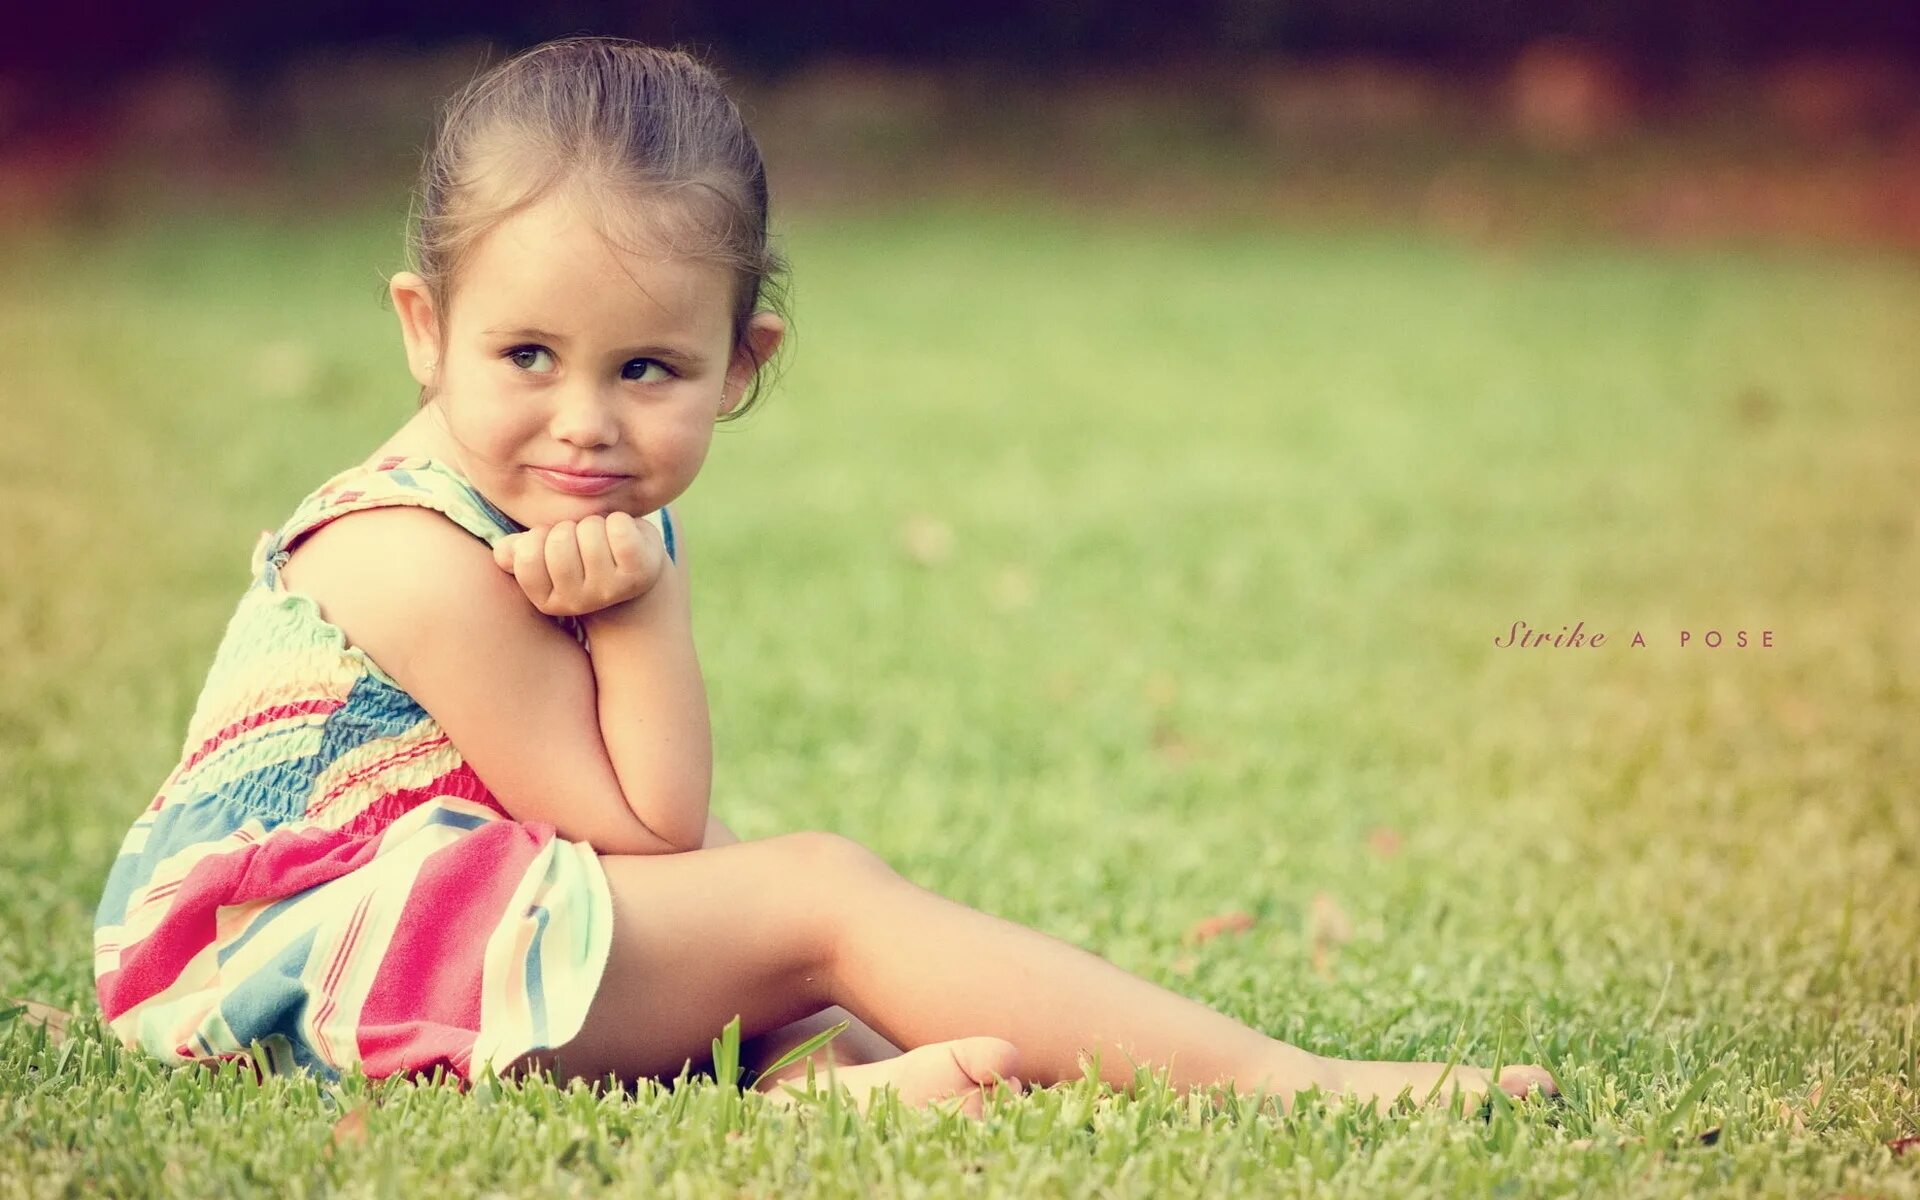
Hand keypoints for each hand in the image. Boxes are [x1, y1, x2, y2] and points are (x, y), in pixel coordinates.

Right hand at [491, 512, 667, 616]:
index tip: (552, 542)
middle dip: (569, 528)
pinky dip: (620, 521)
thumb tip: (504, 553)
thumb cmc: (580, 556)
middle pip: (559, 541)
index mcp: (547, 601)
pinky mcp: (639, 574)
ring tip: (603, 539)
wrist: (632, 568)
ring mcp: (610, 591)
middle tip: (582, 539)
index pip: (527, 555)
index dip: (539, 536)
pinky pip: (619, 529)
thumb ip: (517, 552)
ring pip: (589, 531)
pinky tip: (624, 536)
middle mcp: (578, 603)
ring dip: (595, 524)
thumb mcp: (544, 555)